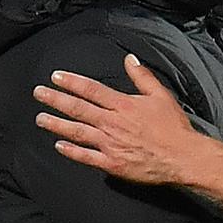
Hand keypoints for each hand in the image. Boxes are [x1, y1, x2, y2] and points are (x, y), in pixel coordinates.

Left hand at [33, 54, 200, 184]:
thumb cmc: (174, 128)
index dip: (72, 82)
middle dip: (55, 100)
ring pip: (77, 132)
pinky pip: (86, 157)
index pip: (92, 90)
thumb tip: (130, 59)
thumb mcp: (162, 96)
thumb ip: (143, 77)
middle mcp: (112, 123)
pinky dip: (71, 151)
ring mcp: (110, 144)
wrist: (183, 157)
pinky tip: (59, 146)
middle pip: (78, 109)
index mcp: (124, 105)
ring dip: (56, 124)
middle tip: (39, 93)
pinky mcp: (112, 163)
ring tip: (40, 118)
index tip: (56, 77)